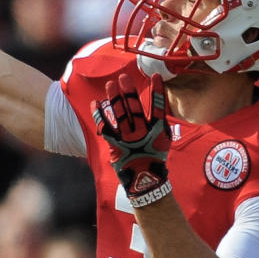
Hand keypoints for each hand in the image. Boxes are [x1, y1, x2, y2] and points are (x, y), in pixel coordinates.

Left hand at [90, 73, 171, 206]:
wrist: (146, 181)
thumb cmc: (155, 158)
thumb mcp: (163, 139)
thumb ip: (159, 122)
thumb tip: (158, 105)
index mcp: (156, 131)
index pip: (158, 107)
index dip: (157, 92)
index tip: (155, 76)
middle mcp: (141, 133)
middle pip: (134, 108)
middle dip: (128, 92)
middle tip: (123, 77)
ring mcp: (127, 139)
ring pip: (119, 115)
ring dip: (114, 98)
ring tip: (110, 84)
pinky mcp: (114, 144)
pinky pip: (104, 126)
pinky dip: (98, 114)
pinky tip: (95, 102)